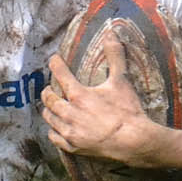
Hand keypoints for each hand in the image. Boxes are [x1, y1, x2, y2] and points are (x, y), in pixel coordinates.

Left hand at [41, 46, 157, 162]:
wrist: (133, 142)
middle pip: (49, 99)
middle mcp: (69, 113)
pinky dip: (53, 130)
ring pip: (49, 118)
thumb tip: (111, 33)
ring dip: (48, 110)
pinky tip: (55, 128)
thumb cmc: (127, 111)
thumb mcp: (122, 81)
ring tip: (50, 106)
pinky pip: (54, 138)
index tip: (54, 60)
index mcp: (79, 95)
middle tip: (49, 88)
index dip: (56, 64)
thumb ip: (115, 56)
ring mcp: (70, 132)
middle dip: (48, 91)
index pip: (61, 74)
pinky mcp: (73, 147)